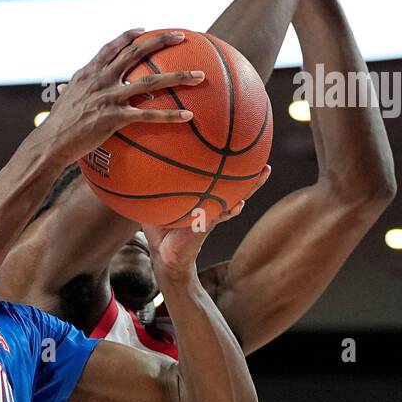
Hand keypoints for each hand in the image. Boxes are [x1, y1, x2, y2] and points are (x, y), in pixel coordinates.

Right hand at [35, 28, 201, 167]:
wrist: (50, 142)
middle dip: (161, 41)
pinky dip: (170, 115)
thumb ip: (70, 91)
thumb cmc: (57, 125)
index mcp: (89, 73)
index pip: (111, 47)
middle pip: (136, 53)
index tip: (143, 30)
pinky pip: (149, 115)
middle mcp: (102, 79)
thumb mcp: (63, 101)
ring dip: (179, 77)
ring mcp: (110, 97)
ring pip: (151, 81)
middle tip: (181, 36)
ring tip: (200, 76)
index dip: (128, 36)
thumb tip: (62, 90)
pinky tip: (188, 116)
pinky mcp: (115, 117)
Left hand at [142, 165, 271, 274]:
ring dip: (250, 187)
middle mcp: (211, 204)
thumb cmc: (159, 227)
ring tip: (264, 172)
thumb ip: (151, 185)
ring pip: (235, 198)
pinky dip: (229, 211)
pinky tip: (239, 205)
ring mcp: (212, 215)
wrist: (162, 253)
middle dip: (249, 173)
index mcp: (202, 198)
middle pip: (234, 186)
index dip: (228, 165)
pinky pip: (220, 216)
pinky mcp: (205, 226)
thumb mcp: (154, 202)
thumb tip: (137, 160)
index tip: (239, 148)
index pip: (218, 179)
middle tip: (263, 158)